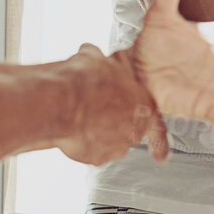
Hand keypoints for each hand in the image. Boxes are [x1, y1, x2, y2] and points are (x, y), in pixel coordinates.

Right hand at [52, 44, 166, 165]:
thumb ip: (102, 63)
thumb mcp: (96, 59)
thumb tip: (92, 55)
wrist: (60, 102)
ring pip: (112, 142)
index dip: (144, 121)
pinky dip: (85, 143)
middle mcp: (134, 130)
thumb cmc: (82, 82)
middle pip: (130, 129)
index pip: (153, 119)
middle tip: (99, 110)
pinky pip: (93, 152)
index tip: (147, 134)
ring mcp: (116, 146)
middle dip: (116, 121)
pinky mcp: (96, 158)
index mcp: (143, 105)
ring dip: (101, 133)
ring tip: (83, 118)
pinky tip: (74, 129)